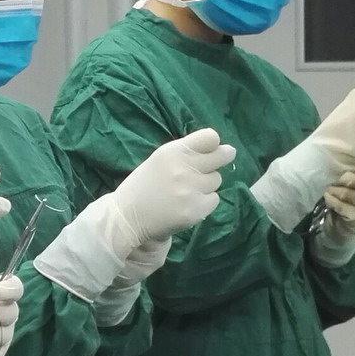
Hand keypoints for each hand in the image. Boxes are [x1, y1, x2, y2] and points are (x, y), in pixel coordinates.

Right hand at [106, 128, 235, 243]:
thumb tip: (218, 147)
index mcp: (171, 152)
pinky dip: (205, 202)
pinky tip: (188, 204)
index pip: (209, 138)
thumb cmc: (144, 186)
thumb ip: (184, 153)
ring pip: (216, 180)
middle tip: (226, 156)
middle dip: (224, 157)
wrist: (127, 217)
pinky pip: (214, 199)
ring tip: (188, 190)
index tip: (213, 148)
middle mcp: (183, 168)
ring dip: (207, 184)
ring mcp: (190, 189)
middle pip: (221, 156)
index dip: (214, 143)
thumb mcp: (159, 160)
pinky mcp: (196, 209)